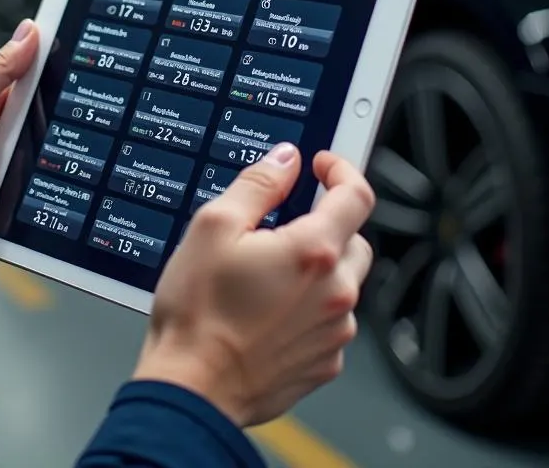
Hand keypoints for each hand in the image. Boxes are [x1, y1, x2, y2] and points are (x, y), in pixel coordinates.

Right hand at [133, 145, 374, 427]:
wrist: (192, 389)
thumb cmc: (197, 313)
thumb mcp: (213, 226)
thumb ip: (257, 184)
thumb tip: (285, 160)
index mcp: (314, 252)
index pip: (356, 196)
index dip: (342, 171)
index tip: (323, 166)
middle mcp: (336, 294)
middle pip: (354, 239)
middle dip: (327, 223)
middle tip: (283, 225)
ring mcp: (333, 332)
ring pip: (343, 283)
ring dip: (318, 270)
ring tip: (266, 275)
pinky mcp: (323, 363)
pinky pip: (329, 321)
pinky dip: (309, 308)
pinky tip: (268, 310)